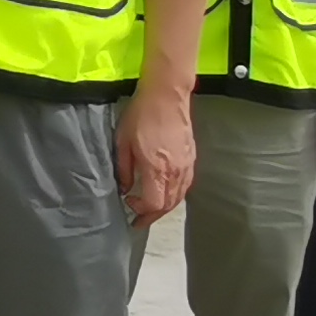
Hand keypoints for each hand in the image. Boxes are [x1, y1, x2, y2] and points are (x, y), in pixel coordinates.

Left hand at [114, 77, 196, 226]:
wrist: (167, 95)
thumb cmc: (141, 115)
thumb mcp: (123, 141)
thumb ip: (123, 169)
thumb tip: (125, 188)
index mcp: (157, 169)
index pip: (154, 204)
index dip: (141, 211)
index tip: (129, 203)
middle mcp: (175, 172)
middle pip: (168, 205)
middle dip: (153, 215)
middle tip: (139, 219)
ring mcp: (186, 165)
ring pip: (179, 197)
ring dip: (165, 207)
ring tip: (151, 210)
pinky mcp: (192, 158)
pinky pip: (185, 185)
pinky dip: (175, 195)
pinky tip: (167, 193)